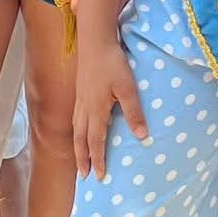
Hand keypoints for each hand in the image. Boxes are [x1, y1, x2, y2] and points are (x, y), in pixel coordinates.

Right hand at [73, 38, 147, 180]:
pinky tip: (80, 130)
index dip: (98, 159)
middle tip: (84, 176)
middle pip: (81, 138)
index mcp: (96, 110)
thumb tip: (141, 136)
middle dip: (82, 158)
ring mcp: (80, 99)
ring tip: (79, 159)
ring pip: (76, 128)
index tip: (100, 177)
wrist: (95, 40)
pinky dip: (76, 131)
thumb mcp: (128, 87)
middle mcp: (85, 108)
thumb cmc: (112, 63)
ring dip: (78, 146)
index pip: (96, 141)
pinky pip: (76, 118)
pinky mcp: (80, 91)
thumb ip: (133, 112)